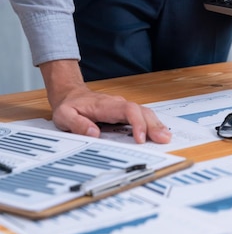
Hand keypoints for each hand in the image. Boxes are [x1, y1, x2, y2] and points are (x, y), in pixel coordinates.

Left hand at [40, 60, 171, 143]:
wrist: (72, 94)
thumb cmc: (70, 106)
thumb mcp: (64, 115)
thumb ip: (77, 124)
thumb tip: (94, 133)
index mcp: (106, 105)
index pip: (128, 110)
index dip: (137, 123)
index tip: (140, 138)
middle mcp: (119, 104)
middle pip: (142, 111)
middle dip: (154, 125)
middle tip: (163, 139)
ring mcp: (124, 108)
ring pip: (145, 113)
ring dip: (156, 125)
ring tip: (166, 138)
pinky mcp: (127, 113)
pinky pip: (143, 117)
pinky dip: (153, 125)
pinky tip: (160, 133)